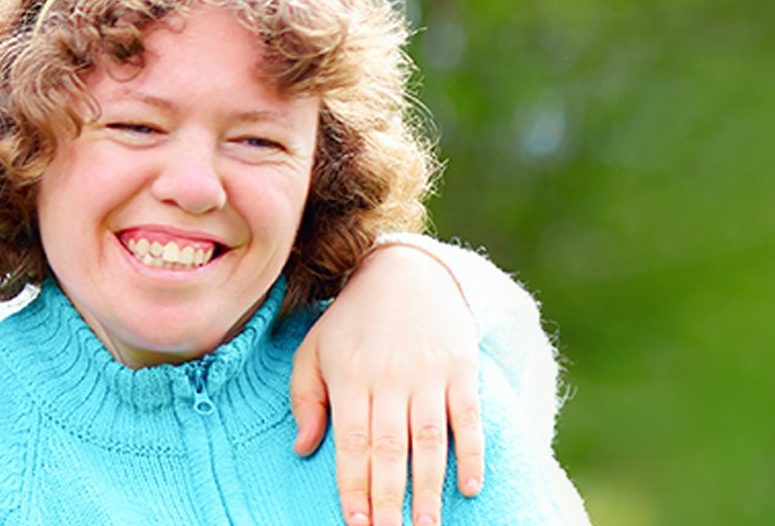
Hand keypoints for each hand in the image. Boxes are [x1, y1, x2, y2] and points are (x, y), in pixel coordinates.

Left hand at [289, 243, 483, 525]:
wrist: (409, 272)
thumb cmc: (352, 320)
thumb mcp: (314, 350)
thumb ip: (306, 399)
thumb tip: (302, 449)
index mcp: (349, 378)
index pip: (351, 444)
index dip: (353, 486)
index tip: (356, 523)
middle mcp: (389, 380)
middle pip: (389, 449)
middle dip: (389, 498)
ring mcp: (429, 376)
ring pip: (429, 441)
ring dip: (429, 488)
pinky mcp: (462, 371)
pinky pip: (468, 418)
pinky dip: (472, 453)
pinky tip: (470, 487)